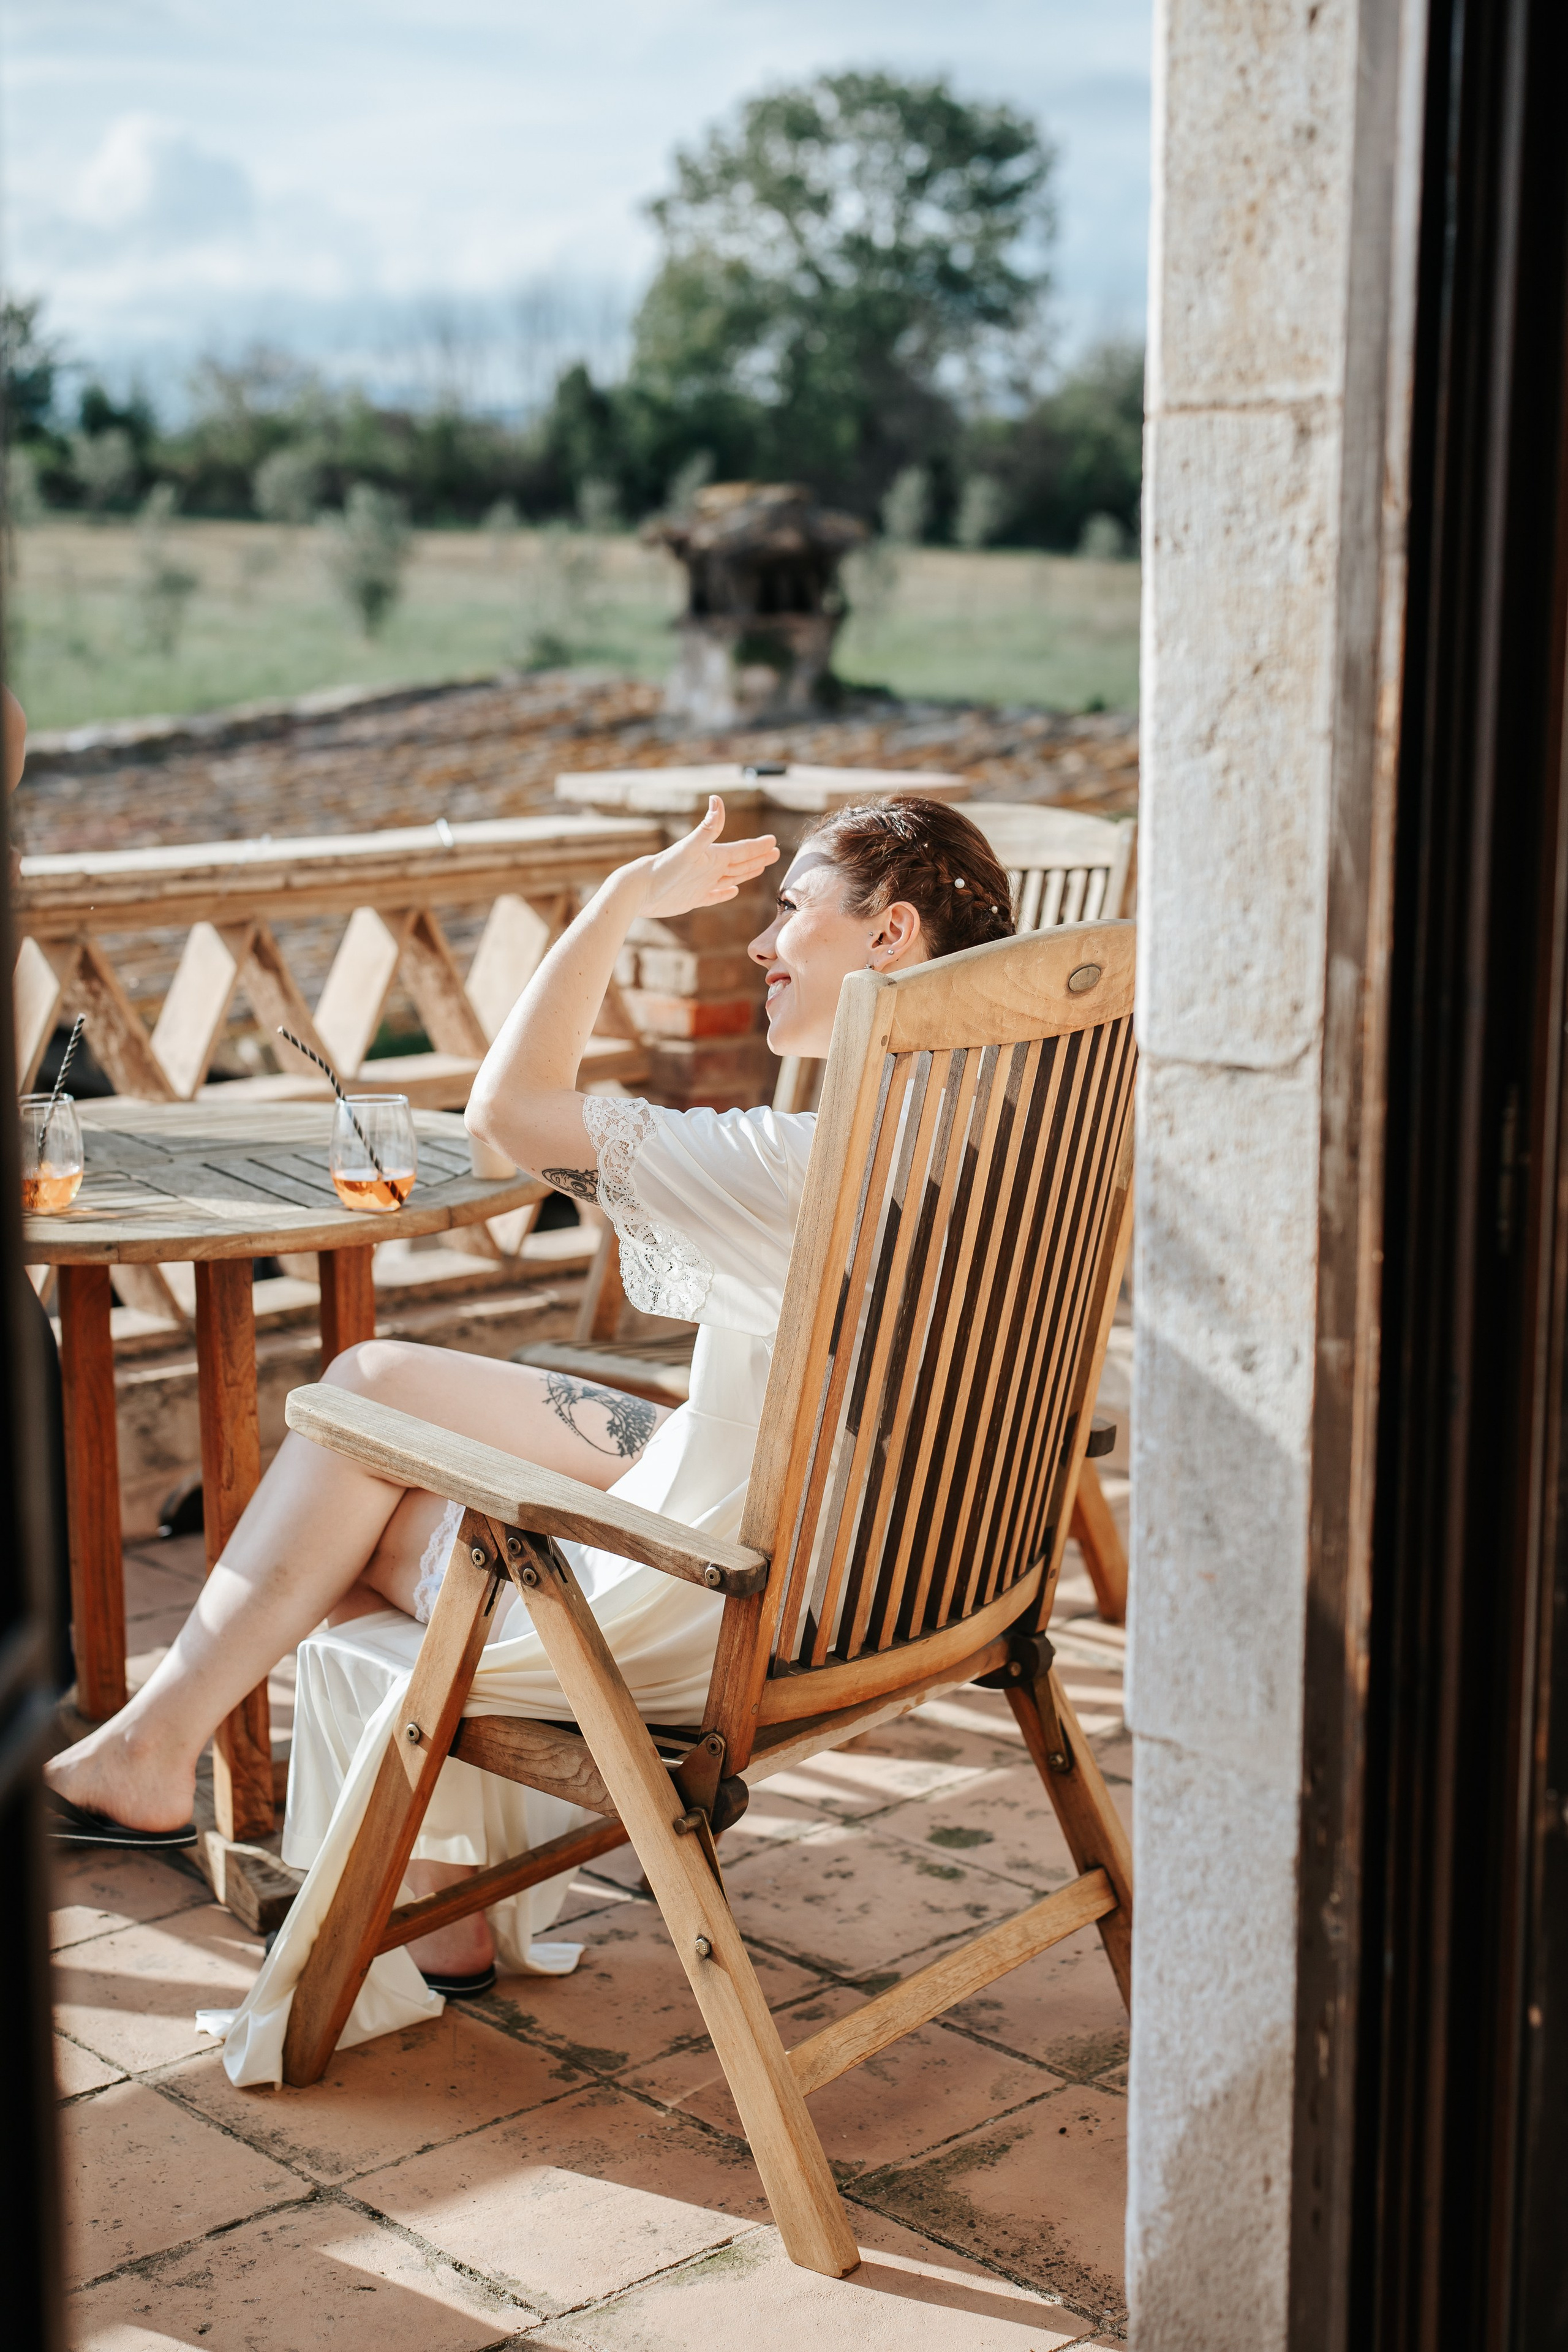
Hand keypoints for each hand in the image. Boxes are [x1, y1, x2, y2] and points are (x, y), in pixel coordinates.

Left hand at [635, 795, 778, 918]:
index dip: (758, 846)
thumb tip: (717, 799)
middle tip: (775, 852)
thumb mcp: (690, 848)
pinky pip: (715, 896)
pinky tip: (733, 891)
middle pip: (740, 862)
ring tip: (759, 867)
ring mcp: (701, 883)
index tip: (774, 840)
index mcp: (712, 856)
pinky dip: (725, 893)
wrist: (640, 889)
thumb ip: (707, 828)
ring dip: (746, 872)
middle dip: (758, 857)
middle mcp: (708, 868)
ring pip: (730, 877)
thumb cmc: (664, 868)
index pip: (741, 850)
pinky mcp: (693, 899)